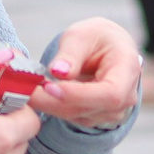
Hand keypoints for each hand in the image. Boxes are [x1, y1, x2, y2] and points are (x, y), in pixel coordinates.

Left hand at [27, 17, 141, 129]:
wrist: (107, 49)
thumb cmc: (96, 38)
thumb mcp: (81, 35)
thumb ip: (71, 53)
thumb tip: (57, 71)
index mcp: (127, 69)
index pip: (110, 93)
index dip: (80, 95)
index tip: (50, 87)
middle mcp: (125, 96)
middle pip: (90, 108)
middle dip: (54, 101)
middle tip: (25, 90)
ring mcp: (112, 111)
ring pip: (77, 115)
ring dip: (49, 105)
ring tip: (26, 88)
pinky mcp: (96, 117)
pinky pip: (72, 117)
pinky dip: (52, 106)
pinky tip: (37, 94)